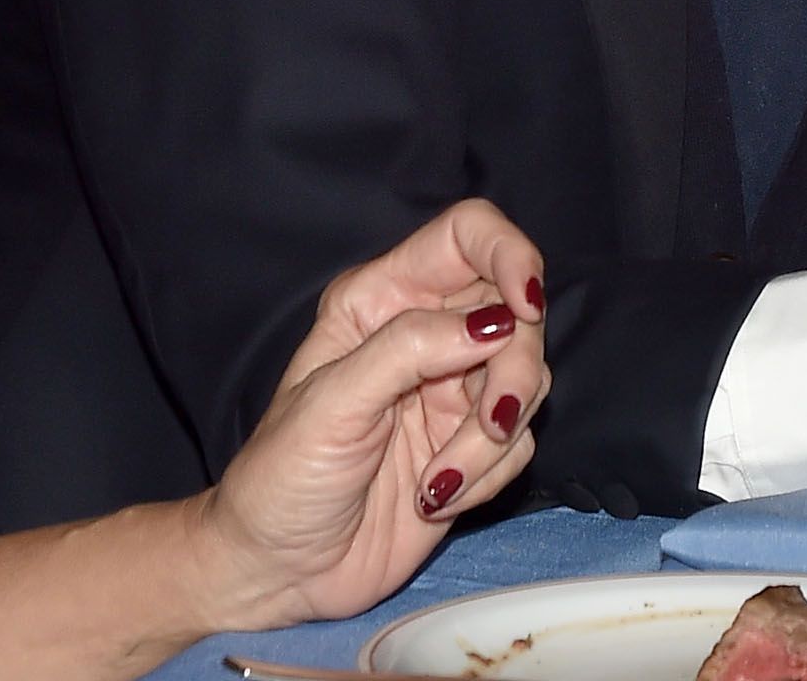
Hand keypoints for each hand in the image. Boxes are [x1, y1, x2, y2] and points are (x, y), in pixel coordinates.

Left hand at [186, 200, 549, 634]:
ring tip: (436, 484)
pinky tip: (435, 500)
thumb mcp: (331, 406)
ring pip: (527, 380)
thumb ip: (408, 349)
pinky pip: (520, 442)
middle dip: (513, 372)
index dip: (509, 255)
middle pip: (516, 314)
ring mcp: (454, 390)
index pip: (468, 235)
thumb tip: (498, 323)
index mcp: (381, 301)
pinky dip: (488, 476)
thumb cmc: (280, 479)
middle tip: (486, 424)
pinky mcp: (473, 447)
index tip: (524, 309)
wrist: (279, 571)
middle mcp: (426, 333)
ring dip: (490, 441)